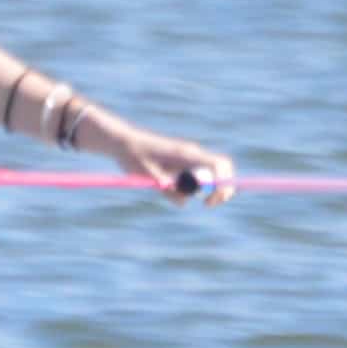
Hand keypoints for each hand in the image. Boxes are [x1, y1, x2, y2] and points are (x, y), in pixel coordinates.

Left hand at [103, 124, 238, 205]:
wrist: (123, 143)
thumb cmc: (134, 156)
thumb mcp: (149, 177)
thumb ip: (168, 189)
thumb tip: (185, 202)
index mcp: (187, 154)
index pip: (220, 165)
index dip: (223, 185)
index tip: (209, 201)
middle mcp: (192, 154)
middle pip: (220, 173)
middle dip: (219, 191)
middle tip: (206, 205)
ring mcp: (189, 158)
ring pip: (204, 180)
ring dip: (192, 191)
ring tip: (164, 186)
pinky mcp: (182, 164)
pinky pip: (192, 180)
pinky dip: (183, 189)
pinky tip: (162, 183)